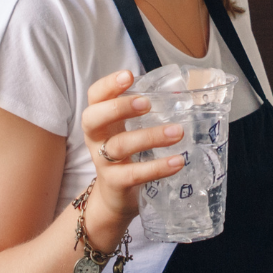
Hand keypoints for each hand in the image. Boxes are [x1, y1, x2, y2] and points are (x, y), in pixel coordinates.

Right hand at [79, 70, 185, 239]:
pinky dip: (157, 167)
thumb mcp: (126, 130)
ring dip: (149, 137)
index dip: (108, 85)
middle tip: (146, 104)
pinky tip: (178, 161)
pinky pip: (134, 174)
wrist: (113, 197)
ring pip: (119, 146)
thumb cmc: (125, 155)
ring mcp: (103, 162)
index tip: (128, 76)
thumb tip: (179, 92)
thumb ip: (141, 112)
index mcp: (99, 120)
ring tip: (177, 132)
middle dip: (119, 108)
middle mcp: (95, 139)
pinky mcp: (115, 183)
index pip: (95, 97)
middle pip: (94, 119)